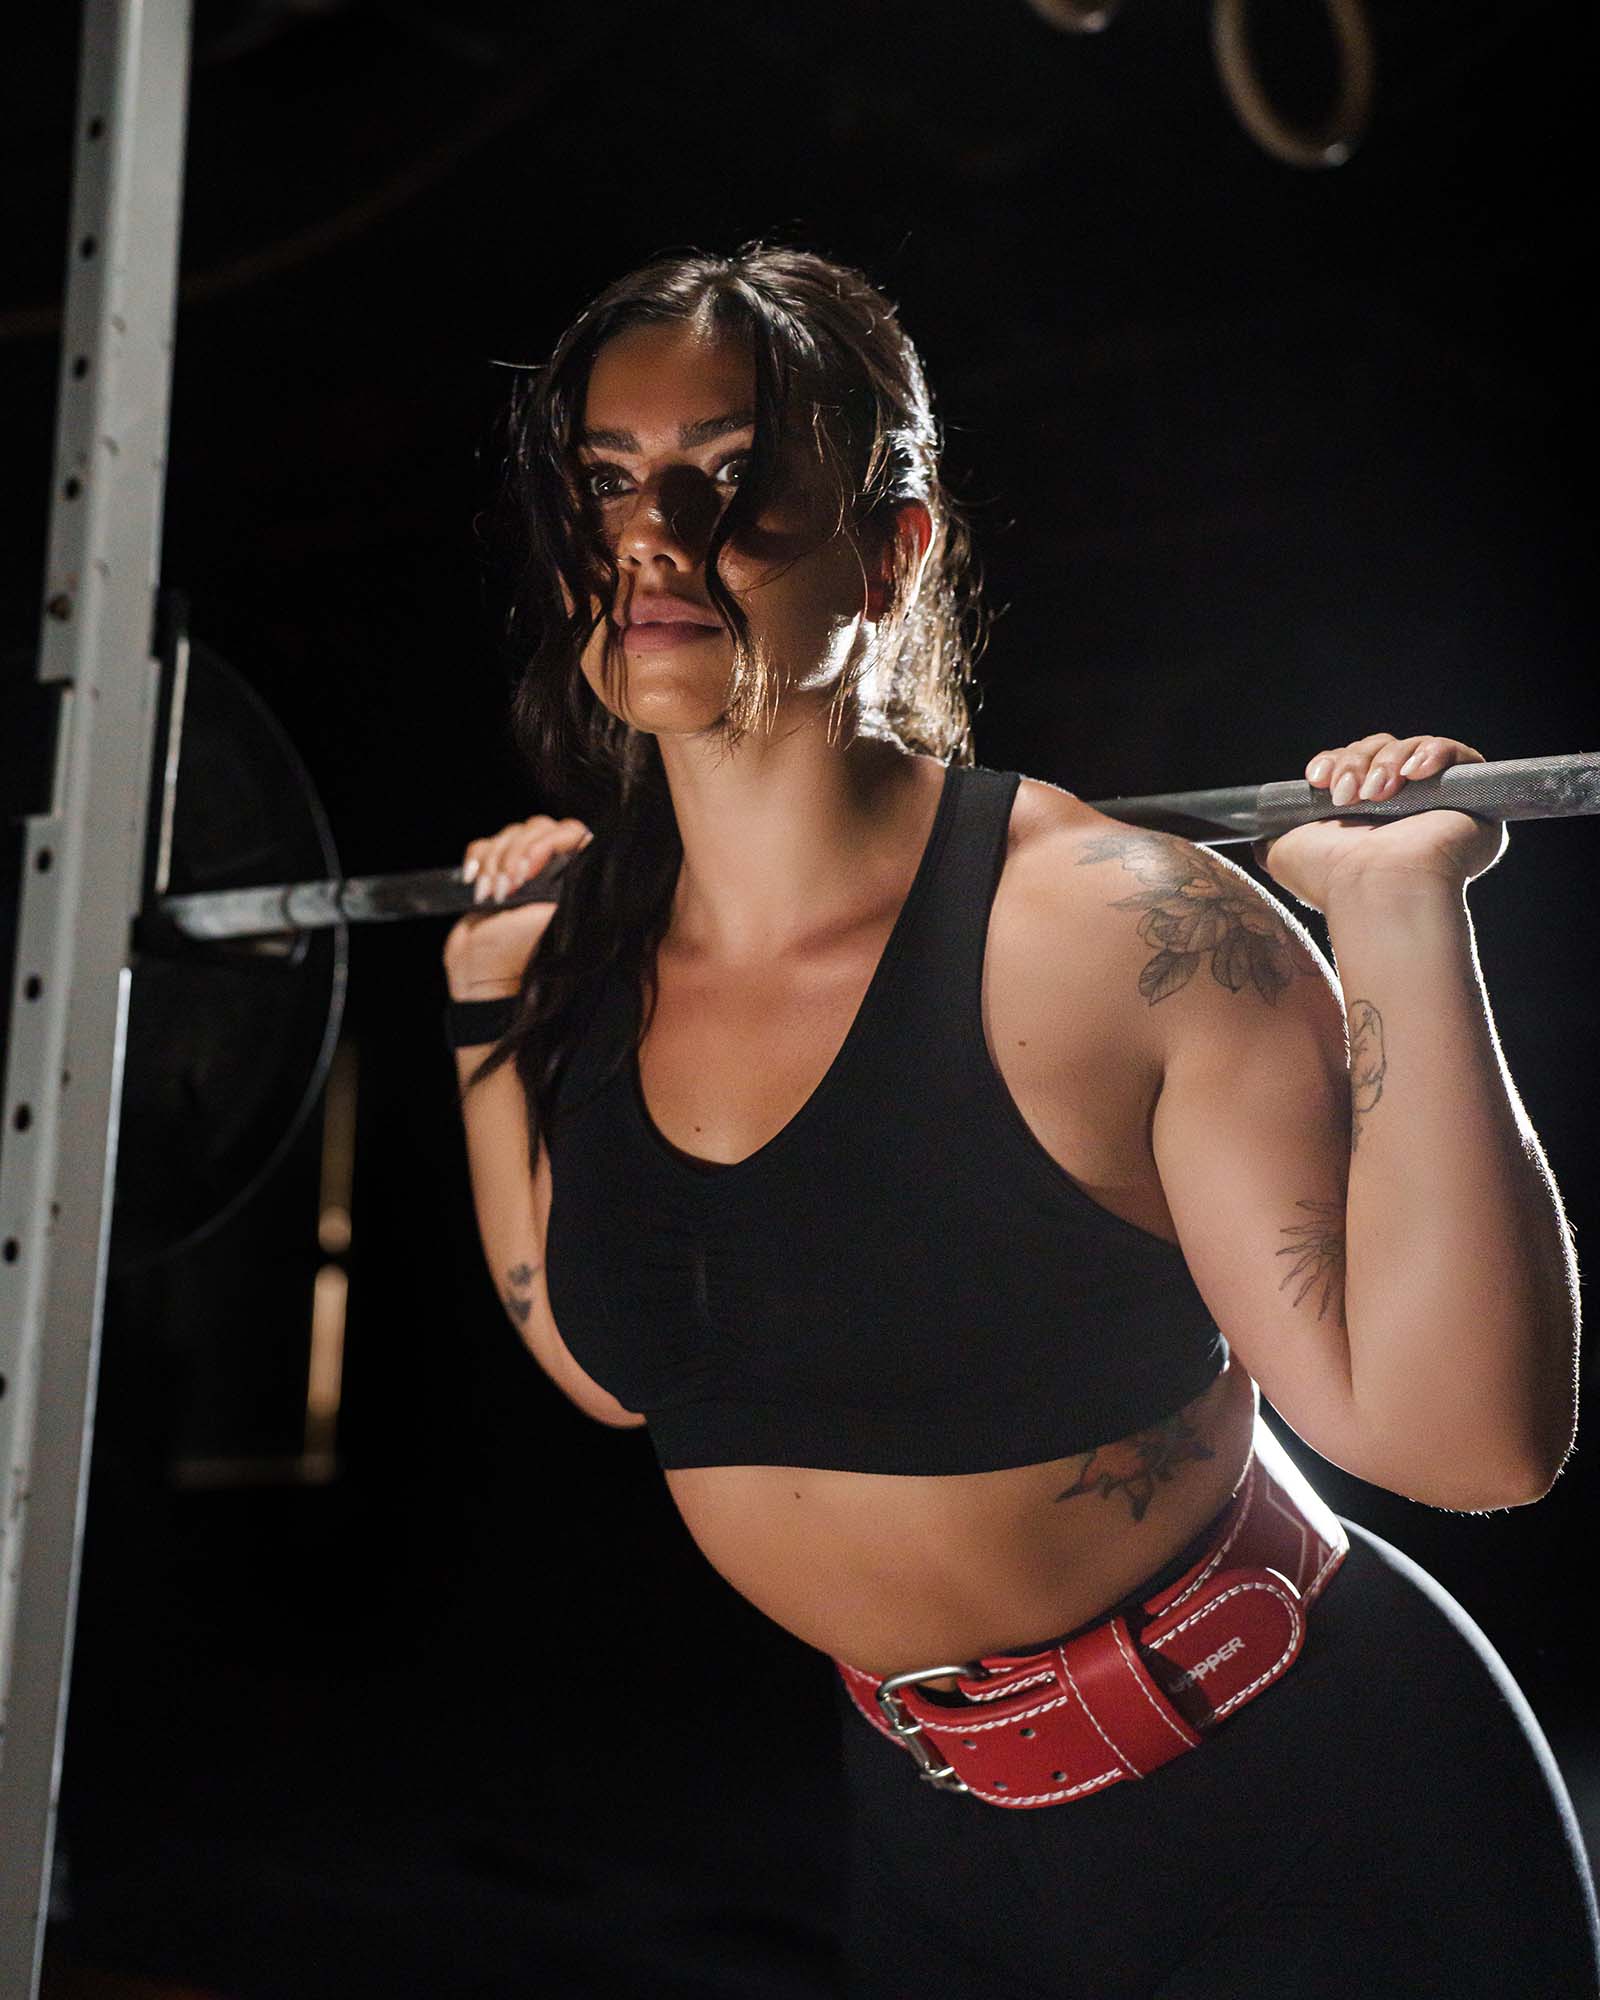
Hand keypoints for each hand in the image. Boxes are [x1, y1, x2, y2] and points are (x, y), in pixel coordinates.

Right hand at [443, 814, 592, 993]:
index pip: (572, 833)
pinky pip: (483, 845)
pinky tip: (477, 887)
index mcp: (575, 878)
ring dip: (495, 865)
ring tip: (493, 898)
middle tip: (509, 890)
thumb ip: (577, 883)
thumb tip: (588, 851)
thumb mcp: (558, 916)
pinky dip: (476, 862)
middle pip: (537, 827)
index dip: (547, 844)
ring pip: (509, 834)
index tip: (528, 874)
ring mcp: (521, 868)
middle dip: (516, 856)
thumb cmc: (522, 951)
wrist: (482, 971)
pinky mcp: (493, 872)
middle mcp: (553, 869)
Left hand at [1251, 733, 1507, 912]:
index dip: (1336, 763)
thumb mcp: (1284, 851)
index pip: (1354, 767)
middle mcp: (1403, 812)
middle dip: (1356, 763)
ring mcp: (1439, 803)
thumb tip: (1256, 830)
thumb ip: (1273, 834)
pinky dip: (1432, 754)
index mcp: (1365, 820)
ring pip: (1411, 749)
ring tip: (1376, 796)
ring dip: (1386, 764)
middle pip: (1379, 751)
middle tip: (1345, 795)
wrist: (1378, 890)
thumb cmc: (1332, 877)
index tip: (1315, 779)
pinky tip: (1414, 775)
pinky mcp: (1472, 797)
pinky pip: (1458, 754)